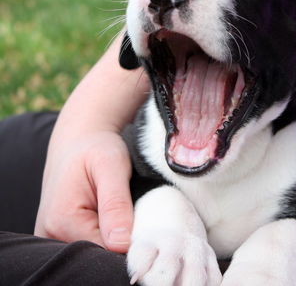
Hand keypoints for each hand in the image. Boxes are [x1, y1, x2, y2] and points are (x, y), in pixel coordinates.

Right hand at [34, 130, 133, 253]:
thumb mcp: (111, 165)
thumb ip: (116, 203)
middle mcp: (51, 234)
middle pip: (99, 254)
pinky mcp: (61, 235)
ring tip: (121, 207)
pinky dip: (105, 234)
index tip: (144, 218)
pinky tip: (112, 214)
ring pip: (96, 251)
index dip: (130, 240)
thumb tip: (121, 244)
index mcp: (62, 220)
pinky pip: (90, 244)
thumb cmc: (96, 148)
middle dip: (122, 239)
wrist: (79, 141)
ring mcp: (53, 237)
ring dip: (114, 237)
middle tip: (134, 207)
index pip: (105, 251)